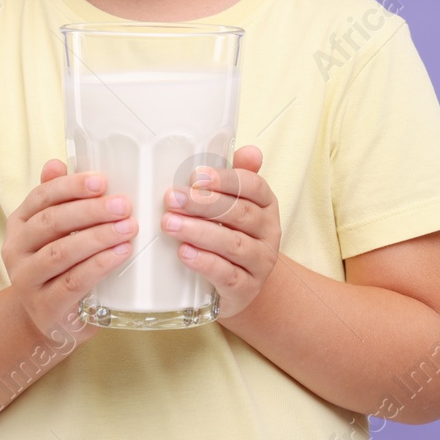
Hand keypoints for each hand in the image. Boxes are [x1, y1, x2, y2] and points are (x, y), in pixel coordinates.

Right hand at [2, 159, 135, 345]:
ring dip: (98, 237)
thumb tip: (57, 163)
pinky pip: (72, 282)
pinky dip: (98, 265)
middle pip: (52, 222)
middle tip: (124, 205)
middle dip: (90, 210)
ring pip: (61, 252)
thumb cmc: (57, 265)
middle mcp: (16, 250)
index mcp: (19, 223)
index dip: (71, 186)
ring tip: (129, 228)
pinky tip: (120, 254)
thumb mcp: (55, 231)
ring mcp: (26, 280)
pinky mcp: (45, 307)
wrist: (46, 318)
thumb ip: (57, 198)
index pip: (41, 197)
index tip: (102, 180)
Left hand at [162, 144, 280, 320]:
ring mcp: (261, 262)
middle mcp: (269, 232)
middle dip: (204, 204)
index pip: (253, 186)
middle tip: (171, 197)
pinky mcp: (247, 289)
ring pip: (234, 244)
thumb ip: (237, 177)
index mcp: (266, 205)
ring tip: (170, 224)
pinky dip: (206, 263)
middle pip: (241, 213)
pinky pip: (228, 275)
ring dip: (200, 232)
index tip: (196, 175)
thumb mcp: (235, 205)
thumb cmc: (231, 235)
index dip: (226, 179)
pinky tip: (184, 253)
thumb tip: (249, 150)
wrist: (241, 286)